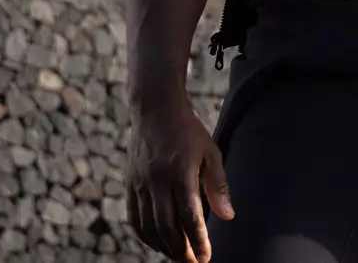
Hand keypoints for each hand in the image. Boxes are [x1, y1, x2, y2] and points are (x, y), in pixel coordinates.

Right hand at [125, 103, 233, 261]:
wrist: (155, 110)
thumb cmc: (188, 131)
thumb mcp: (211, 152)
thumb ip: (218, 185)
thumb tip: (228, 216)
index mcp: (179, 174)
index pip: (189, 217)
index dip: (198, 241)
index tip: (205, 258)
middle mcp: (156, 182)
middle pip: (166, 227)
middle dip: (180, 250)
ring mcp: (139, 184)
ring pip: (147, 226)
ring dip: (162, 246)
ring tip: (177, 256)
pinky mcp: (129, 184)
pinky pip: (134, 217)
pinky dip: (144, 235)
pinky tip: (156, 243)